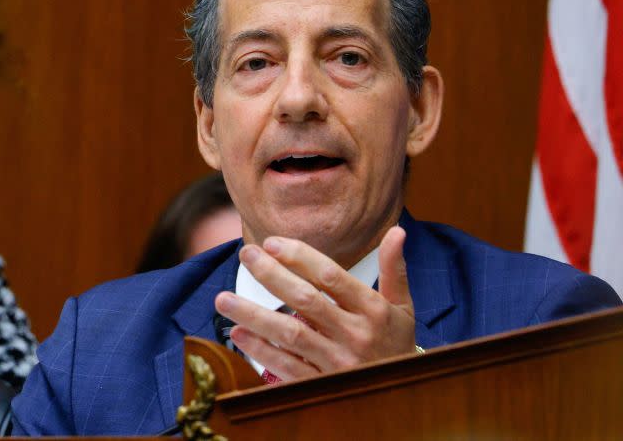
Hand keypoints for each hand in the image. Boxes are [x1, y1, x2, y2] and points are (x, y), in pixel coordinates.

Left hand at [214, 226, 415, 380]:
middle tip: (245, 254)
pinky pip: (287, 367)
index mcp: (373, 310)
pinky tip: (239, 334)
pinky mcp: (322, 388)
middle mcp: (355, 335)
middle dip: (272, 275)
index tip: (270, 242)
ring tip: (223, 299)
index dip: (299, 257)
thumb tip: (397, 231)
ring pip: (290, 334)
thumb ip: (394, 270)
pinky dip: (261, 351)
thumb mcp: (403, 308)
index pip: (331, 276)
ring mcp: (337, 363)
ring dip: (254, 315)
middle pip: (305, 300)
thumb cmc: (397, 345)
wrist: (407, 398)